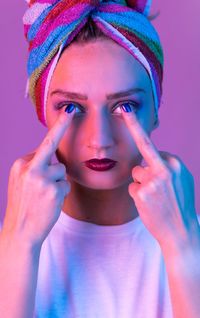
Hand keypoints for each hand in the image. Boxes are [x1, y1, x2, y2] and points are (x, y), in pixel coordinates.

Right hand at [2, 110, 74, 249]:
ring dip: (58, 181)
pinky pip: (66, 185)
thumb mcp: (21, 182)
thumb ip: (34, 167)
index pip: (42, 147)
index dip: (56, 130)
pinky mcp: (54, 190)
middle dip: (61, 127)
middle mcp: (29, 168)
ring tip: (45, 196)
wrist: (20, 232)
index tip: (67, 112)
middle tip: (70, 112)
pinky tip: (50, 203)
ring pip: (61, 170)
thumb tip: (52, 158)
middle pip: (52, 150)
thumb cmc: (23, 206)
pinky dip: (61, 193)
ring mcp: (42, 179)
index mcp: (20, 164)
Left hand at [121, 108, 199, 248]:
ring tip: (155, 197)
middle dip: (134, 128)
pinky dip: (138, 195)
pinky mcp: (141, 193)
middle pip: (143, 154)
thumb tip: (153, 156)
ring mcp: (152, 181)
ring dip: (141, 183)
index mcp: (175, 164)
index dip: (140, 134)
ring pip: (136, 172)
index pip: (153, 148)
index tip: (127, 110)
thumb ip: (168, 166)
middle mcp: (164, 169)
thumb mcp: (182, 181)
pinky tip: (149, 205)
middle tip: (125, 109)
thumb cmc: (180, 205)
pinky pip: (132, 187)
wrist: (181, 232)